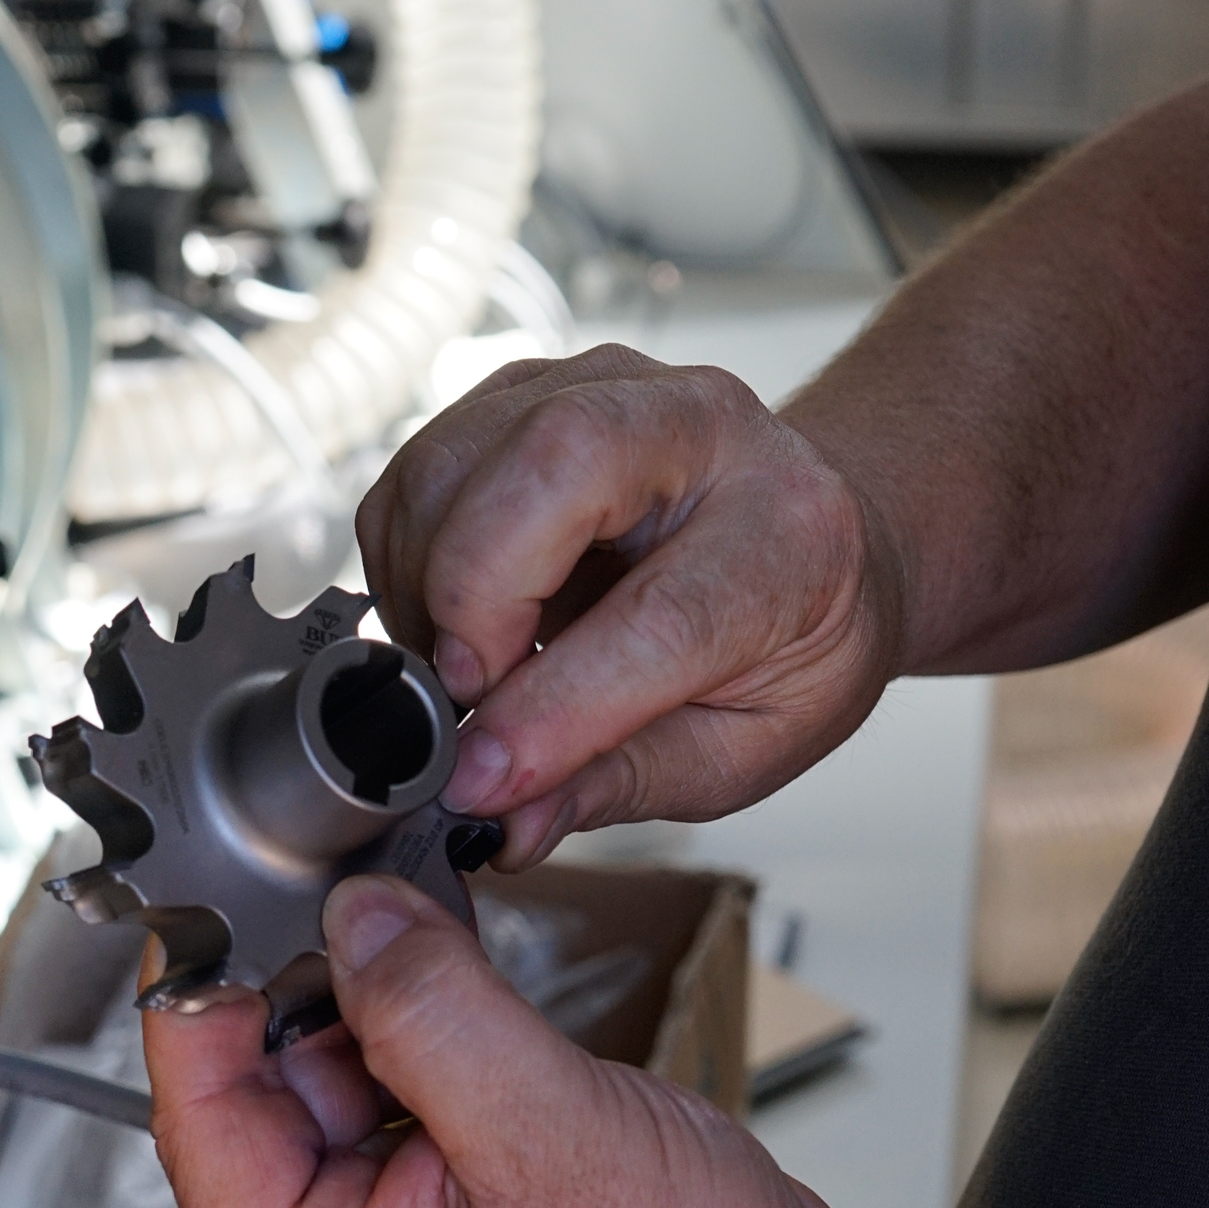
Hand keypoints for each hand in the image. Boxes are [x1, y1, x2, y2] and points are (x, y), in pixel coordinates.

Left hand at [142, 871, 882, 1207]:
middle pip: (264, 1095)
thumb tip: (355, 920)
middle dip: (309, 983)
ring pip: (338, 1086)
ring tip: (424, 925)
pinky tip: (460, 978)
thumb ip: (431, 1013)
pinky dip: (427, 1033)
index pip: (199, 1123)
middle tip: (355, 885)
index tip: (217, 892)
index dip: (201, 995)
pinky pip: (404, 1103)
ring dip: (377, 1001)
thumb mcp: (549, 1137)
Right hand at [356, 345, 904, 866]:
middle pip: (554, 461)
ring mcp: (602, 387)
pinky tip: (452, 617)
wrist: (803, 537)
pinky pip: (420, 466)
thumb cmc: (781, 642)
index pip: (662, 614)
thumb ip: (623, 781)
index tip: (482, 776)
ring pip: (457, 458)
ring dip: (423, 585)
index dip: (556, 705)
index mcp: (789, 533)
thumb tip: (503, 820)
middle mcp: (701, 426)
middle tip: (466, 696)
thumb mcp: (743, 746)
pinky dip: (405, 557)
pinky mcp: (522, 391)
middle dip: (474, 595)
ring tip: (465, 665)